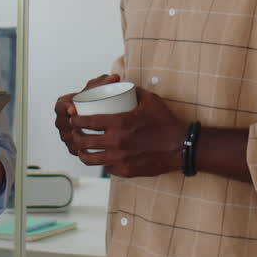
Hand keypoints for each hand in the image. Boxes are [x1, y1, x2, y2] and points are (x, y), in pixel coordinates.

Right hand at [54, 74, 119, 156]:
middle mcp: (62, 120)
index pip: (60, 106)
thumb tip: (116, 77)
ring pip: (69, 138)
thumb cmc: (96, 97)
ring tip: (91, 139)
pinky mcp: (72, 146)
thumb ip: (105, 81)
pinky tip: (92, 151)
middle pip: (63, 124)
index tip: (74, 109)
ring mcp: (66, 134)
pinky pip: (75, 150)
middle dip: (73, 126)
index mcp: (63, 104)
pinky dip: (82, 151)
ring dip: (78, 139)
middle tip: (87, 126)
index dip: (64, 108)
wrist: (96, 111)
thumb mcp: (99, 87)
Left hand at [70, 87, 185, 177]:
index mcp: (120, 123)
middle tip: (76, 132)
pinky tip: (102, 157)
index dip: (77, 120)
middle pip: (84, 141)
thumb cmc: (166, 123)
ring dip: (82, 152)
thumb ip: (134, 91)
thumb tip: (123, 85)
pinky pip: (106, 168)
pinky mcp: (126, 170)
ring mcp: (120, 159)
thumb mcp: (150, 100)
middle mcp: (117, 142)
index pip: (88, 122)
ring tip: (82, 148)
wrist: (181, 147)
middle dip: (75, 136)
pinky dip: (102, 162)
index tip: (74, 118)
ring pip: (90, 159)